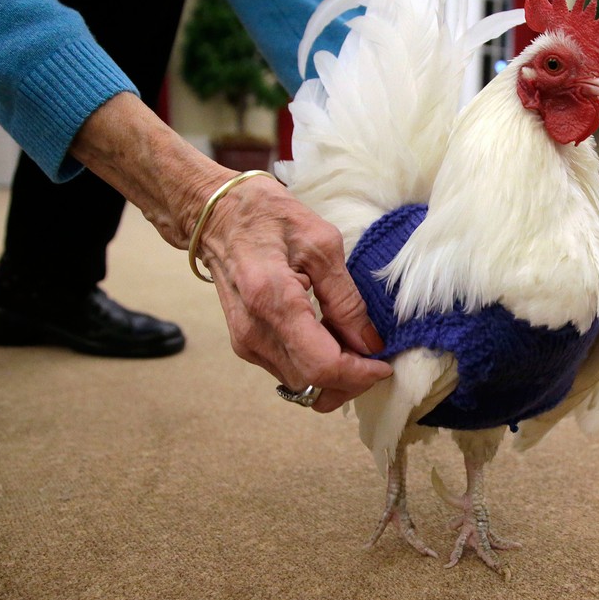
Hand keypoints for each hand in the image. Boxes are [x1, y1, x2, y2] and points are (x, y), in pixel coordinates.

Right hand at [69, 93, 390, 410]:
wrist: (215, 215)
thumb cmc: (267, 216)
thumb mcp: (321, 243)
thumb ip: (345, 298)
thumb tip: (369, 342)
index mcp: (272, 299)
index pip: (321, 365)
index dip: (359, 374)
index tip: (383, 363)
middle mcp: (253, 332)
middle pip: (312, 384)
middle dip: (350, 379)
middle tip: (374, 356)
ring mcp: (245, 342)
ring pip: (300, 384)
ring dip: (334, 375)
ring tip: (354, 345)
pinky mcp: (245, 344)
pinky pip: (288, 370)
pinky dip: (315, 365)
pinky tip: (331, 340)